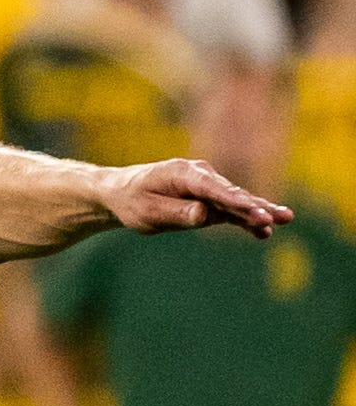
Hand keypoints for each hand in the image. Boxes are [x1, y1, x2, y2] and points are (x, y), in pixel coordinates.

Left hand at [102, 160, 290, 239]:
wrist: (122, 193)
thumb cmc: (132, 201)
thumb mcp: (147, 211)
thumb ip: (176, 213)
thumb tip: (203, 214)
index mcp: (184, 173)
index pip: (214, 189)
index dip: (235, 200)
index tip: (253, 210)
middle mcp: (201, 175)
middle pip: (232, 193)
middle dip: (255, 206)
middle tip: (278, 217)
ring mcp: (207, 187)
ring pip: (236, 201)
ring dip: (258, 212)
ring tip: (282, 221)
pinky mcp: (209, 200)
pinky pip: (230, 210)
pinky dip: (246, 220)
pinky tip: (264, 231)